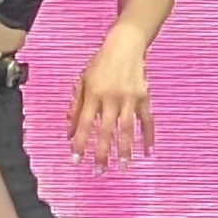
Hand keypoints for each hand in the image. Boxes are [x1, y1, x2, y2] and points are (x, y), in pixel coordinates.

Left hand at [67, 20, 154, 170]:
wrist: (125, 45)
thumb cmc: (101, 63)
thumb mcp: (83, 80)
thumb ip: (76, 106)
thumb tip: (69, 131)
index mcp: (93, 93)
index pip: (84, 122)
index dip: (79, 141)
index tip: (76, 159)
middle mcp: (111, 97)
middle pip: (105, 130)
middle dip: (102, 152)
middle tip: (99, 172)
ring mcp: (129, 98)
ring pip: (127, 128)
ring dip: (125, 149)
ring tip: (123, 166)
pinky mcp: (144, 97)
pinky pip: (147, 120)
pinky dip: (149, 136)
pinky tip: (148, 151)